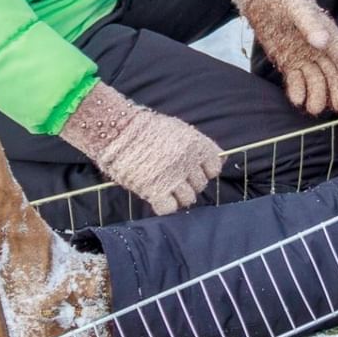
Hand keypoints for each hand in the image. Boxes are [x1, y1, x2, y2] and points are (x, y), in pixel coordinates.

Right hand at [59, 81, 223, 213]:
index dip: (204, 171)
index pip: (214, 168)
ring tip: (164, 188)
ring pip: (188, 199)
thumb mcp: (178, 129)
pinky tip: (157, 196)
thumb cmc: (146, 128)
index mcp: (197, 146)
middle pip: (200, 185)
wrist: (118, 130)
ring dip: (177, 196)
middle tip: (173, 179)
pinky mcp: (156, 190)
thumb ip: (198, 145)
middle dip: (188, 184)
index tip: (192, 170)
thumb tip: (220, 159)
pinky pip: (170, 208)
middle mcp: (189, 162)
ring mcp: (174, 177)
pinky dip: (164, 205)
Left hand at [226, 0, 337, 115]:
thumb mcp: (297, 6)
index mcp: (329, 34)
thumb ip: (310, 23)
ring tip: (313, 108)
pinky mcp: (291, 63)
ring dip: (317, 95)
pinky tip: (297, 99)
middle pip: (334, 74)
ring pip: (317, 80)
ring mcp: (305, 58)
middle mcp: (321, 50)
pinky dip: (298, 90)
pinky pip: (297, 81)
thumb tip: (323, 41)